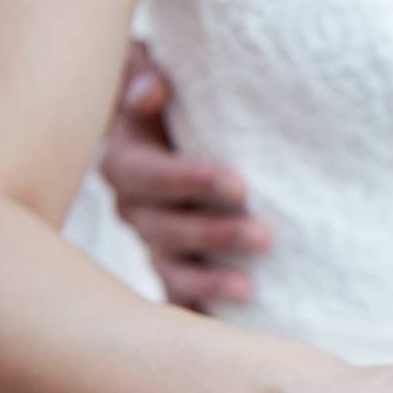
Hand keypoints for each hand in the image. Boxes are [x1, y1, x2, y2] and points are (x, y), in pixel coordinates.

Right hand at [100, 41, 271, 308]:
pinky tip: (236, 320)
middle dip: (214, 234)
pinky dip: (204, 310)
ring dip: (210, 280)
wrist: (176, 129)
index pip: (149, 174)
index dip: (190, 180)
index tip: (239, 185)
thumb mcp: (151, 72)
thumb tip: (152, 90)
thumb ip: (144, 73)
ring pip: (172, 269)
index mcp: (128, 161)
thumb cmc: (172, 100)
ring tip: (249, 287)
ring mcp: (155, 243)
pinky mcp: (176, 272)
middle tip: (264, 235)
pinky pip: (182, 299)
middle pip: (165, 228)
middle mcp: (136, 207)